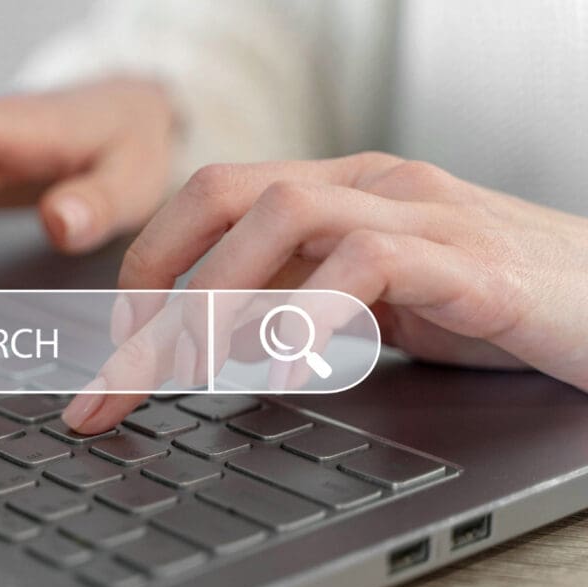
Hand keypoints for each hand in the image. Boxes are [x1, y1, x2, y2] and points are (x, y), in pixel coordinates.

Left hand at [61, 152, 587, 431]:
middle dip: (156, 281)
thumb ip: (297, 298)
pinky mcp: (471, 262)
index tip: (119, 338)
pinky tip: (283, 379)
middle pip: (226, 196)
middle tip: (124, 366)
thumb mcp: (370, 298)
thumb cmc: (488, 304)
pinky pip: (369, 268)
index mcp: (336, 191)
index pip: (211, 197)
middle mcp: (369, 186)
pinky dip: (310, 322)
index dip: (150, 260)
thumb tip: (209, 336)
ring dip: (218, 298)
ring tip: (190, 370)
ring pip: (285, 217)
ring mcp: (422, 215)